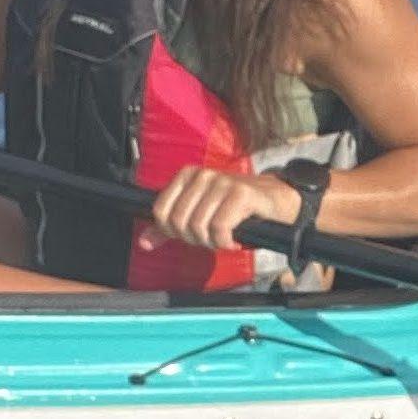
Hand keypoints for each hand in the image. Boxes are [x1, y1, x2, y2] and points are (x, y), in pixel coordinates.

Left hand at [146, 164, 307, 254]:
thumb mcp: (198, 216)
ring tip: (225, 237)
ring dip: (212, 243)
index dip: (174, 232)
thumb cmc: (234, 211)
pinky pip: (219, 229)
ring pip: (198, 227)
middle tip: (212, 238)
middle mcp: (202, 175)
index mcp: (187, 176)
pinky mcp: (241, 193)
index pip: (160, 212)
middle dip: (195, 239)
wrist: (274, 203)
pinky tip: (235, 239)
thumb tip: (144, 243)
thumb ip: (170, 228)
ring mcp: (222, 182)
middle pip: (179, 222)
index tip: (193, 234)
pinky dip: (226, 242)